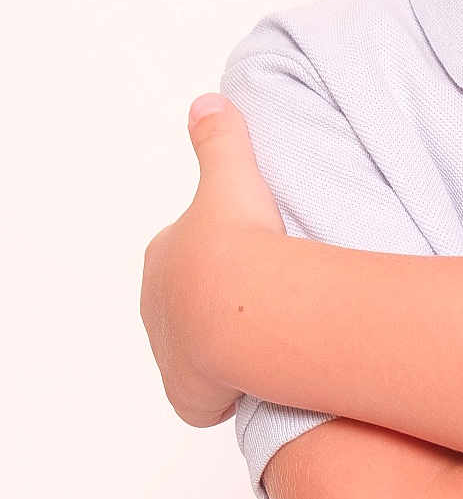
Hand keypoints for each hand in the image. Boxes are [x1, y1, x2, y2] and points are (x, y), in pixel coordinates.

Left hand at [139, 93, 286, 427]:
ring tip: (269, 335)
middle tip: (268, 294)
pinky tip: (259, 377)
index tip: (254, 254)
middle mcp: (157, 308)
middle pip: (190, 304)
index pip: (186, 254)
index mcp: (164, 256)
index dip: (220, 253)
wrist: (245, 306)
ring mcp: (172, 355)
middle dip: (222, 302)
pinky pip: (207, 397)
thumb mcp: (231, 176)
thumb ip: (219, 139)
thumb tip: (208, 100)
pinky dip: (228, 390)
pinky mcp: (190, 396)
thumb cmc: (239, 241)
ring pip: (199, 350)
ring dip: (225, 347)